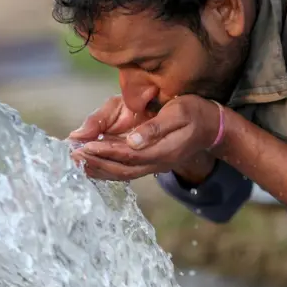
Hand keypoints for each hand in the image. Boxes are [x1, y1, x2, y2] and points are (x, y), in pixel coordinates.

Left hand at [75, 95, 220, 180]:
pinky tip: (95, 165)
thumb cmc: (196, 112)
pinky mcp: (152, 162)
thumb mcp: (180, 112)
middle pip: (122, 170)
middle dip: (96, 164)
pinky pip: (127, 170)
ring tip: (78, 164)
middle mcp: (158, 163)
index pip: (128, 155)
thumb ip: (156, 128)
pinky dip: (108, 169)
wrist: (213, 127)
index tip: (85, 147)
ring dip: (99, 170)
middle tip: (73, 158)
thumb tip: (132, 141)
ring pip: (123, 174)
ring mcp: (155, 165)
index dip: (105, 152)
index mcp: (163, 150)